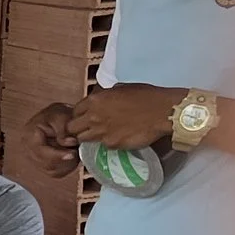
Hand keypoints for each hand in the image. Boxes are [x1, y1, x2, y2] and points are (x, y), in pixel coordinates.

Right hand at [27, 102, 80, 178]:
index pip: (40, 152)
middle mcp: (28, 150)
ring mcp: (35, 159)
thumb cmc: (58, 115)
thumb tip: (68, 142)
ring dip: (67, 163)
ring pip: (52, 171)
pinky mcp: (43, 166)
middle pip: (46, 164)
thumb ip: (64, 128)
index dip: (57, 155)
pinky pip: (56, 173)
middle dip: (64, 160)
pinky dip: (66, 166)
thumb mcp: (61, 115)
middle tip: (77, 151)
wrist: (58, 120)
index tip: (72, 154)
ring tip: (75, 150)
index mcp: (29, 136)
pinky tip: (70, 155)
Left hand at [68, 84, 182, 150]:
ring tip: (101, 134)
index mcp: (95, 100)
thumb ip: (106, 95)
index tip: (85, 118)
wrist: (163, 111)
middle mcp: (93, 116)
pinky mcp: (111, 144)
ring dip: (89, 138)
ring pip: (82, 139)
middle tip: (87, 129)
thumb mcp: (122, 88)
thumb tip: (102, 98)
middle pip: (72, 128)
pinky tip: (117, 138)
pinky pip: (102, 146)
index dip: (79, 115)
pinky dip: (107, 143)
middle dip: (77, 129)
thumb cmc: (146, 96)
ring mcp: (101, 132)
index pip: (75, 111)